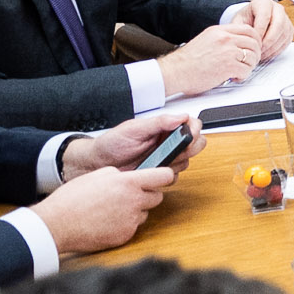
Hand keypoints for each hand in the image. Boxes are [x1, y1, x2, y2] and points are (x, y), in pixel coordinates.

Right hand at [25, 159, 180, 256]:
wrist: (57, 224)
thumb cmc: (72, 198)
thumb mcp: (96, 175)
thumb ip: (119, 174)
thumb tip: (131, 177)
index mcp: (128, 183)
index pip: (164, 177)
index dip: (164, 176)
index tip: (162, 177)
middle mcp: (134, 201)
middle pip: (157, 197)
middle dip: (147, 195)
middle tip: (129, 195)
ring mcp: (131, 221)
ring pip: (145, 213)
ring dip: (135, 211)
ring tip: (112, 210)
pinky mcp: (125, 236)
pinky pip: (133, 228)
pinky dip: (124, 225)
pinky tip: (107, 222)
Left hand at [61, 109, 191, 177]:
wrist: (97, 164)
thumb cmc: (112, 143)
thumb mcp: (133, 129)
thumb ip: (158, 122)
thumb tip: (181, 117)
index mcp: (164, 127)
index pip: (192, 124)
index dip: (195, 130)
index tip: (188, 136)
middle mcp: (168, 142)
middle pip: (196, 144)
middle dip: (190, 148)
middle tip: (175, 151)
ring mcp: (165, 158)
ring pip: (187, 162)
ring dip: (176, 163)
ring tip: (157, 162)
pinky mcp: (160, 173)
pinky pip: (174, 177)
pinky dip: (166, 176)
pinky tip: (152, 172)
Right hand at [157, 20, 264, 98]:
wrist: (175, 72)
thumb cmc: (187, 61)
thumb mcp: (205, 40)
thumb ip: (221, 39)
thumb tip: (237, 44)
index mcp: (219, 31)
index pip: (248, 29)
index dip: (255, 40)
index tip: (254, 48)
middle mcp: (225, 39)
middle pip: (254, 43)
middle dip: (255, 54)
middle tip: (249, 62)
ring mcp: (227, 51)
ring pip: (252, 57)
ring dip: (249, 66)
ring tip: (240, 71)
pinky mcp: (229, 66)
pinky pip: (246, 70)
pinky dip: (243, 76)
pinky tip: (235, 77)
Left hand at [226, 0, 290, 52]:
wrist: (251, 21)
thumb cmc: (244, 20)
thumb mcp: (238, 22)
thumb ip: (240, 29)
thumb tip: (245, 39)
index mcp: (263, 2)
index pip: (265, 16)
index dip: (259, 31)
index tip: (252, 42)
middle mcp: (277, 8)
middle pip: (279, 25)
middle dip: (268, 41)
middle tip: (259, 51)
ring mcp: (286, 19)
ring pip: (284, 34)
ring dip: (273, 47)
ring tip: (261, 55)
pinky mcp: (289, 30)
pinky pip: (287, 41)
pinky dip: (277, 50)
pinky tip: (267, 54)